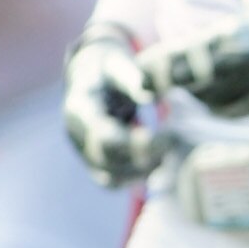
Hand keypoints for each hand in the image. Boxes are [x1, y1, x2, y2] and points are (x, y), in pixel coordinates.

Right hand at [61, 21, 172, 187]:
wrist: (90, 77)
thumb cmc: (109, 69)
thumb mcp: (119, 66)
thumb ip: (132, 79)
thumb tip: (151, 95)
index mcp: (80, 109)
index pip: (103, 136)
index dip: (135, 143)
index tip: (167, 135)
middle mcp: (76, 135)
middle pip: (106, 161)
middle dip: (144, 156)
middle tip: (173, 141)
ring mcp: (82, 151)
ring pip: (110, 177)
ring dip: (142, 171)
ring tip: (168, 151)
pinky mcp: (93, 162)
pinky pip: (112, 182)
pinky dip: (136, 177)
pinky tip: (158, 161)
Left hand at [144, 0, 248, 116]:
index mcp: (225, 36)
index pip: (173, 57)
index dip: (150, 65)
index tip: (139, 65)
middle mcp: (233, 64)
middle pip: (182, 82)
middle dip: (165, 81)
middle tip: (153, 79)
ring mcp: (248, 85)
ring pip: (202, 98)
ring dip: (190, 91)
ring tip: (184, 82)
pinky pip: (227, 110)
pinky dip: (214, 104)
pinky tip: (212, 94)